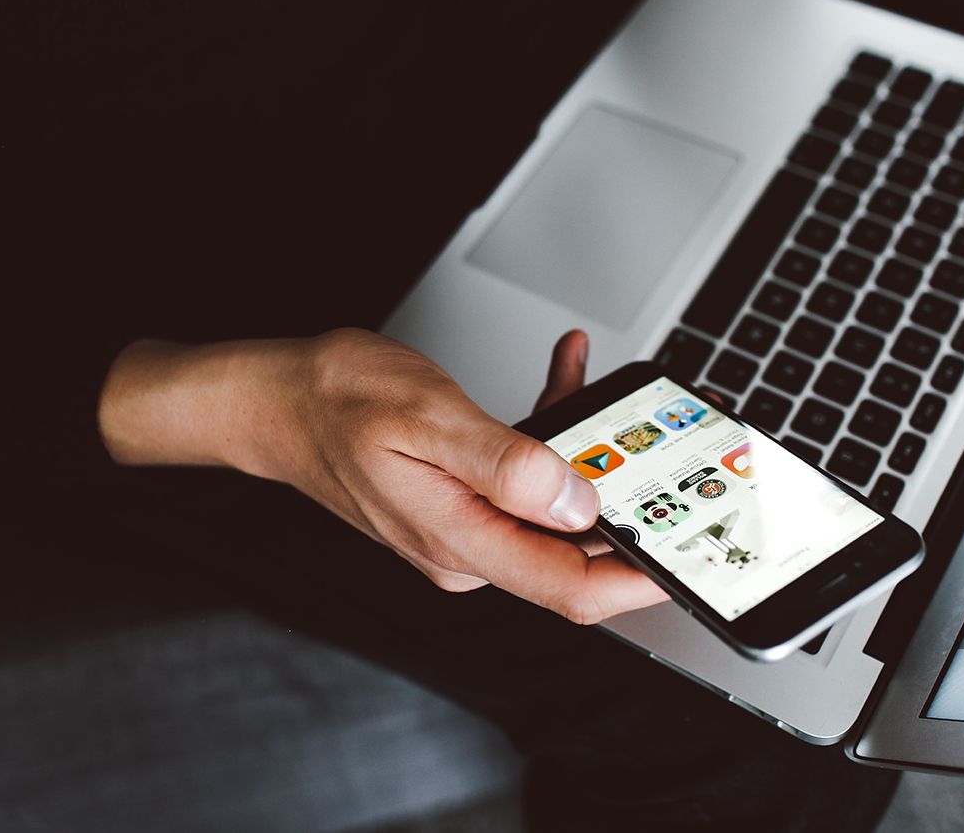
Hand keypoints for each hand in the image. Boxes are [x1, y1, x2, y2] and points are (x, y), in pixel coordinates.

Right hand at [99, 328, 666, 622]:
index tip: (688, 554)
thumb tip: (578, 502)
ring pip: (556, 507)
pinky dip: (551, 432)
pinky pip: (528, 479)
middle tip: (661, 445)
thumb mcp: (426, 416)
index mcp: (461, 540)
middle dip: (628, 501)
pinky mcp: (464, 501)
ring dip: (587, 452)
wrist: (275, 400)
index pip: (571, 586)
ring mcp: (466, 527)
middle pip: (575, 549)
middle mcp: (467, 546)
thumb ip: (506, 464)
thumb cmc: (332, 402)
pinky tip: (559, 378)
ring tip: (595, 387)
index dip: (640, 579)